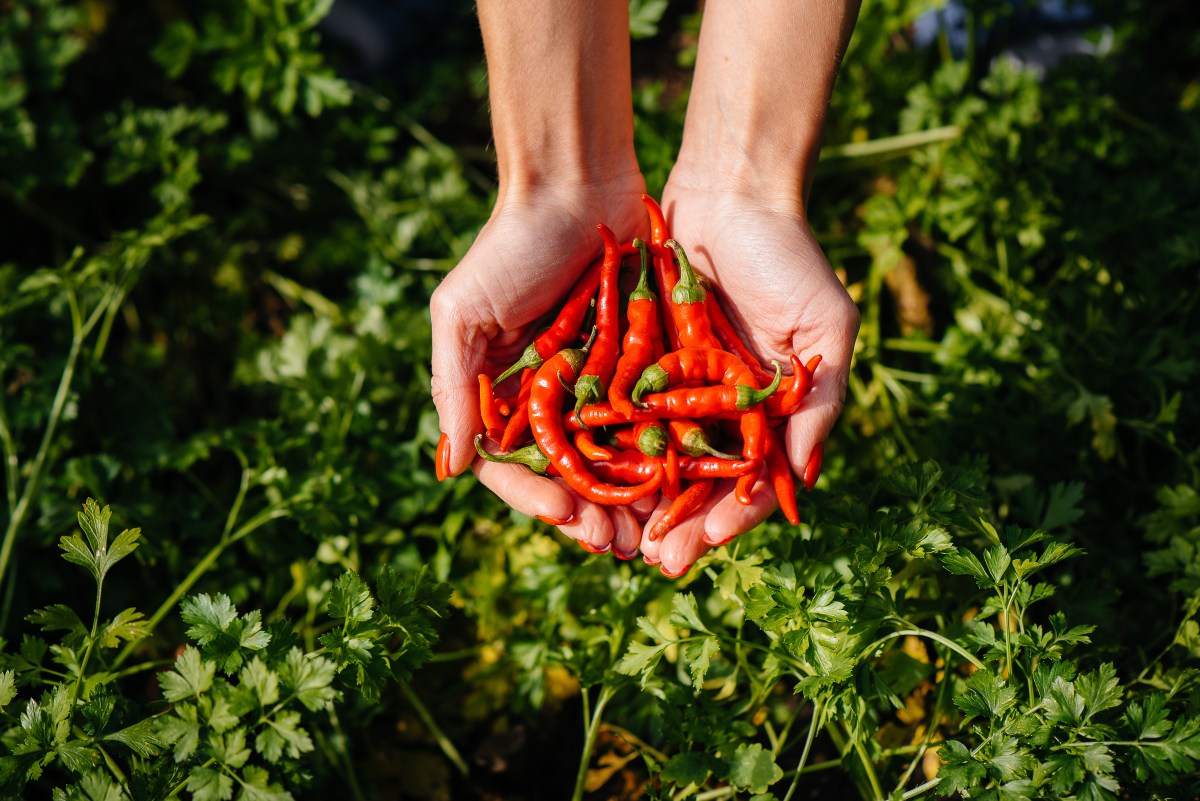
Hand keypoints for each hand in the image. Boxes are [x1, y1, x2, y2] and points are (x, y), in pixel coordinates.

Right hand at [430, 179, 652, 555]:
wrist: (577, 184)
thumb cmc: (509, 246)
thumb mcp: (463, 313)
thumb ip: (455, 388)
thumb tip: (450, 469)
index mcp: (505, 396)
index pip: (513, 466)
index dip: (534, 498)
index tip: (562, 516)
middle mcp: (553, 401)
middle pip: (569, 477)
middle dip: (590, 513)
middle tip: (615, 542)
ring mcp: (600, 388)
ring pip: (616, 462)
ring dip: (630, 501)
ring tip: (649, 533)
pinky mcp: (646, 368)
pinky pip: (655, 423)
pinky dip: (666, 457)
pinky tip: (682, 487)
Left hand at [638, 185, 859, 574]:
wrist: (729, 192)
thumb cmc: (788, 256)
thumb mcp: (824, 325)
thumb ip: (819, 401)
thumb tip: (806, 477)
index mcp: (770, 412)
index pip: (755, 479)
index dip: (734, 514)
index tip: (708, 540)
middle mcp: (722, 411)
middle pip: (700, 483)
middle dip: (679, 523)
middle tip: (655, 560)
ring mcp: (679, 390)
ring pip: (656, 461)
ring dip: (638, 502)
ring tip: (617, 538)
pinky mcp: (637, 365)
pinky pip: (621, 417)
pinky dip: (607, 450)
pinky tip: (588, 482)